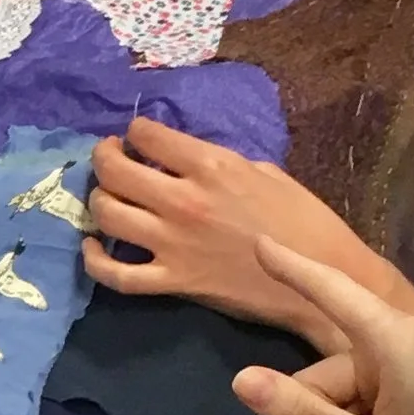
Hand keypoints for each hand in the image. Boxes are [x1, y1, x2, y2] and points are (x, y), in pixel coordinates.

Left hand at [81, 118, 413, 351]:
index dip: (135, 133)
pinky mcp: (172, 281)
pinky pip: (116, 274)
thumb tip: (187, 163)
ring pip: (108, 216)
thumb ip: (220, 165)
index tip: (135, 137)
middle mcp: (185, 201)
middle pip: (116, 173)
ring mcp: (173, 244)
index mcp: (212, 167)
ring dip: (98, 201)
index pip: (149, 137)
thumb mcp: (266, 173)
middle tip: (109, 157)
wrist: (322, 276)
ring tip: (104, 196)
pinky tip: (91, 246)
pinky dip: (94, 260)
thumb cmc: (304, 220)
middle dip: (105, 158)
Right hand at [226, 239, 413, 414]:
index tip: (260, 243)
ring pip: (345, 390)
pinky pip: (368, 398)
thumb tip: (241, 380)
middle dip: (325, 414)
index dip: (295, 269)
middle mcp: (404, 344)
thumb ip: (301, 413)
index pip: (335, 294)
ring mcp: (412, 365)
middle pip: (330, 369)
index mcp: (396, 343)